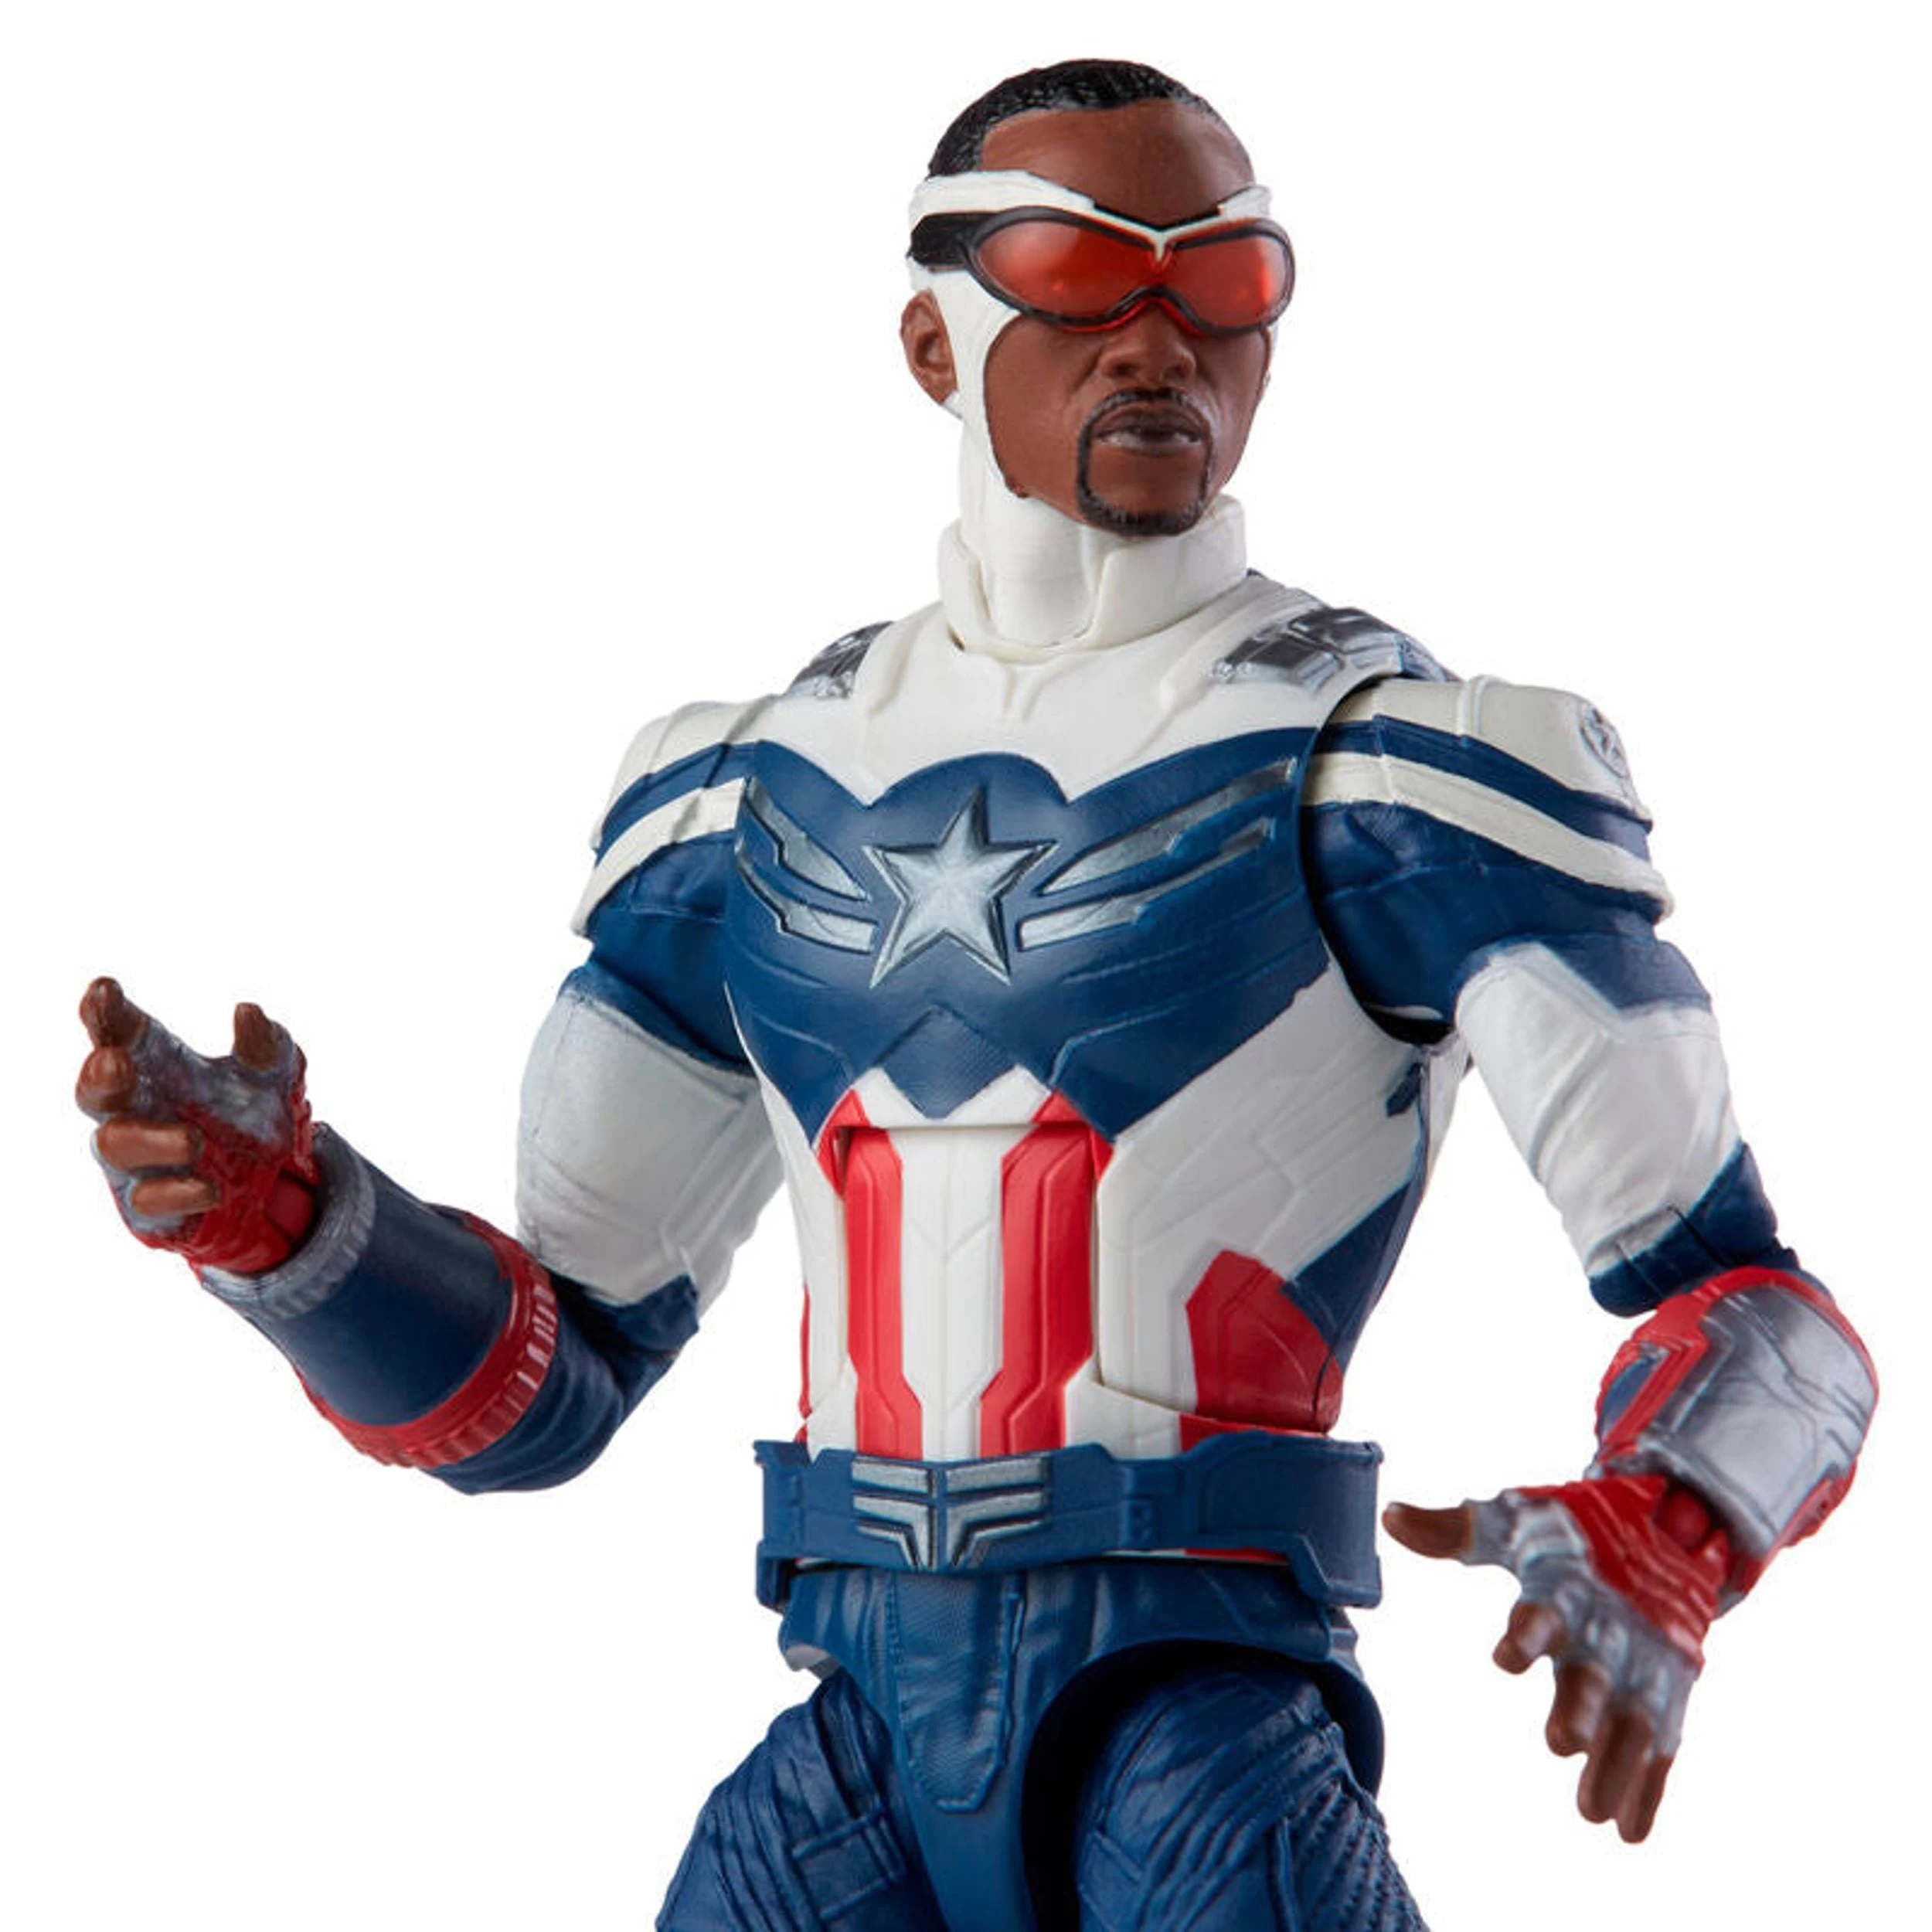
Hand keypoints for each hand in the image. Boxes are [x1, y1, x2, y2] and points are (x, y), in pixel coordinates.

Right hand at [77, 977, 318, 1274]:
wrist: (275, 1183)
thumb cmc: (253, 1113)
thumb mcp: (275, 1073)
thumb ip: (264, 1043)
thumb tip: (248, 1011)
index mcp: (158, 1065)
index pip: (122, 1032)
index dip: (106, 1012)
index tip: (104, 990)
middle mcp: (136, 1108)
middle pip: (95, 1088)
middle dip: (100, 1075)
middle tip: (115, 1061)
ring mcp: (136, 1158)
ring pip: (115, 1145)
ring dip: (150, 1139)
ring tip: (195, 1141)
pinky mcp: (149, 1206)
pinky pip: (149, 1201)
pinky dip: (180, 1193)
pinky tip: (211, 1188)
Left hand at [1385, 1475, 1727, 1843]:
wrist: (1663, 1535)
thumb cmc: (1568, 1533)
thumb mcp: (1514, 1521)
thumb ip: (1453, 1529)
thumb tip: (1390, 1518)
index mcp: (1567, 1585)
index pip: (1546, 1608)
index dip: (1527, 1631)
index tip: (1506, 1656)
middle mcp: (1609, 1629)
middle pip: (1592, 1674)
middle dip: (1579, 1707)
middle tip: (1559, 1743)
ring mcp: (1643, 1666)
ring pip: (1632, 1722)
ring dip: (1615, 1766)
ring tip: (1590, 1813)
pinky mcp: (1667, 1694)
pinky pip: (1661, 1747)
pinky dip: (1649, 1789)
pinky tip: (1629, 1832)